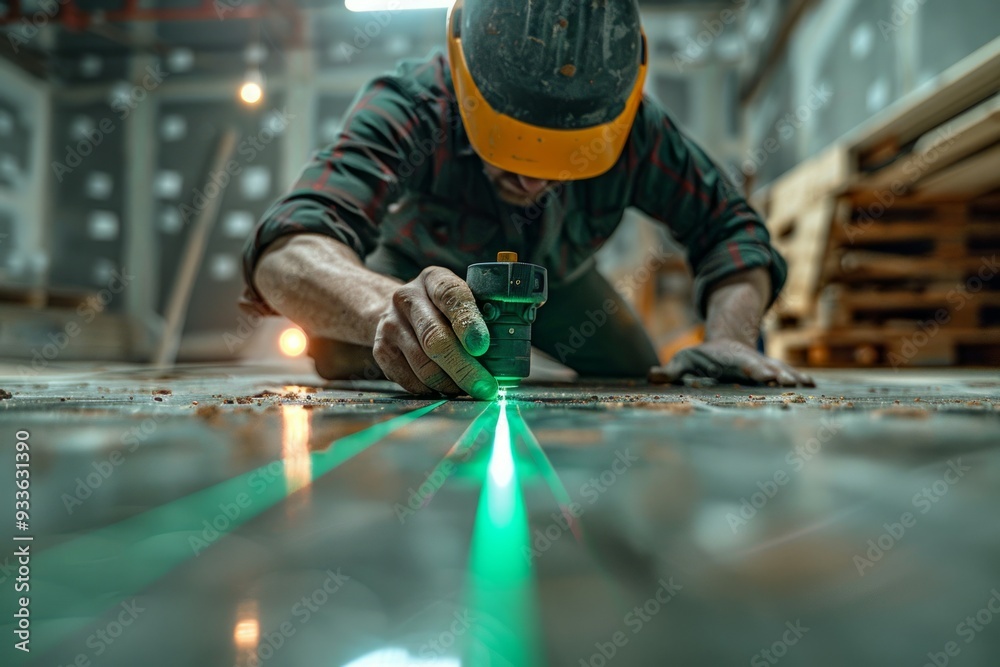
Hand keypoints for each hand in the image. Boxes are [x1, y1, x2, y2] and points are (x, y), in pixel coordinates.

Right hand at [373, 266, 497, 399]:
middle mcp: (407, 298)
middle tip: (486, 387)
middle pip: (436, 338)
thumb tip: (510, 348)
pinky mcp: (381, 350)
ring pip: (423, 364)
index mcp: (434, 279)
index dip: (468, 322)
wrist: (396, 312)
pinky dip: (432, 389)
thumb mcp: (461, 298)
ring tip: (470, 389)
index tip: (483, 346)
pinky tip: (447, 388)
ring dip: (451, 383)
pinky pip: (410, 379)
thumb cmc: (443, 309)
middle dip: (465, 368)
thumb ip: (483, 315)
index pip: (451, 296)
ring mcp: (391, 324)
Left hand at [648, 339, 814, 386]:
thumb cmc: (701, 357)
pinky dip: (800, 380)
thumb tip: (651, 375)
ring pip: (780, 370)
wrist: (726, 343)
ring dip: (792, 378)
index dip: (754, 370)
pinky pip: (788, 375)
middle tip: (787, 383)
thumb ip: (670, 371)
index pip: (744, 365)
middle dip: (777, 375)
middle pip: (766, 368)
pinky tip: (814, 387)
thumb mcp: (683, 361)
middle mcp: (750, 361)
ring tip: (807, 387)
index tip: (765, 376)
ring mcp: (763, 365)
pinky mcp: (772, 371)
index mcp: (731, 360)